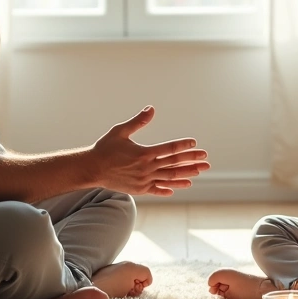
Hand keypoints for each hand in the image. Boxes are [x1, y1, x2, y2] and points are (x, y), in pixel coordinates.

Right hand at [89, 106, 211, 195]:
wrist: (91, 169)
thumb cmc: (105, 148)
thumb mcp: (120, 131)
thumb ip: (138, 121)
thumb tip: (151, 109)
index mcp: (144, 153)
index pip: (170, 148)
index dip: (184, 146)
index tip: (195, 144)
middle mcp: (147, 168)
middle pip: (174, 164)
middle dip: (192, 161)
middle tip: (206, 160)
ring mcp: (144, 180)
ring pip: (170, 177)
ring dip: (186, 174)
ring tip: (198, 172)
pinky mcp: (140, 189)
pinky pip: (158, 189)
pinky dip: (170, 188)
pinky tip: (182, 186)